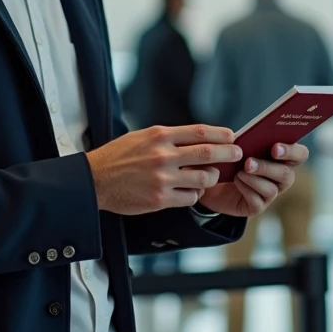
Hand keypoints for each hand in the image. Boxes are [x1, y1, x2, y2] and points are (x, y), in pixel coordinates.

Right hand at [87, 125, 241, 214]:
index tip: (232, 136)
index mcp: (159, 136)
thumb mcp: (142, 136)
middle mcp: (163, 155)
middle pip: (208, 153)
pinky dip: (195, 194)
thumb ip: (169, 138)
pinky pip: (191, 198)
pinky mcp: (160, 199)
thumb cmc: (119, 156)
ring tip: (209, 176)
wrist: (95, 180)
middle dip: (228, 153)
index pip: (199, 132)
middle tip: (238, 154)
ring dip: (211, 177)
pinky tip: (190, 191)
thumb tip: (198, 138)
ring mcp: (162, 178)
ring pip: (203, 178)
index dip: (220, 134)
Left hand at [198, 142, 307, 216]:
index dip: (292, 152)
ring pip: (272, 189)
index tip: (274, 148)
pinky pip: (257, 201)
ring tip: (240, 171)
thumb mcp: (241, 145)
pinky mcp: (257, 207)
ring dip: (254, 179)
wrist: (213, 178)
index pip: (300, 155)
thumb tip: (256, 134)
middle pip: (287, 175)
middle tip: (249, 162)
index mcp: (283, 158)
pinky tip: (236, 180)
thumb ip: (252, 140)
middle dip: (268, 168)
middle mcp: (281, 177)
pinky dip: (246, 189)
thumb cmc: (232, 157)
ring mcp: (270, 194)